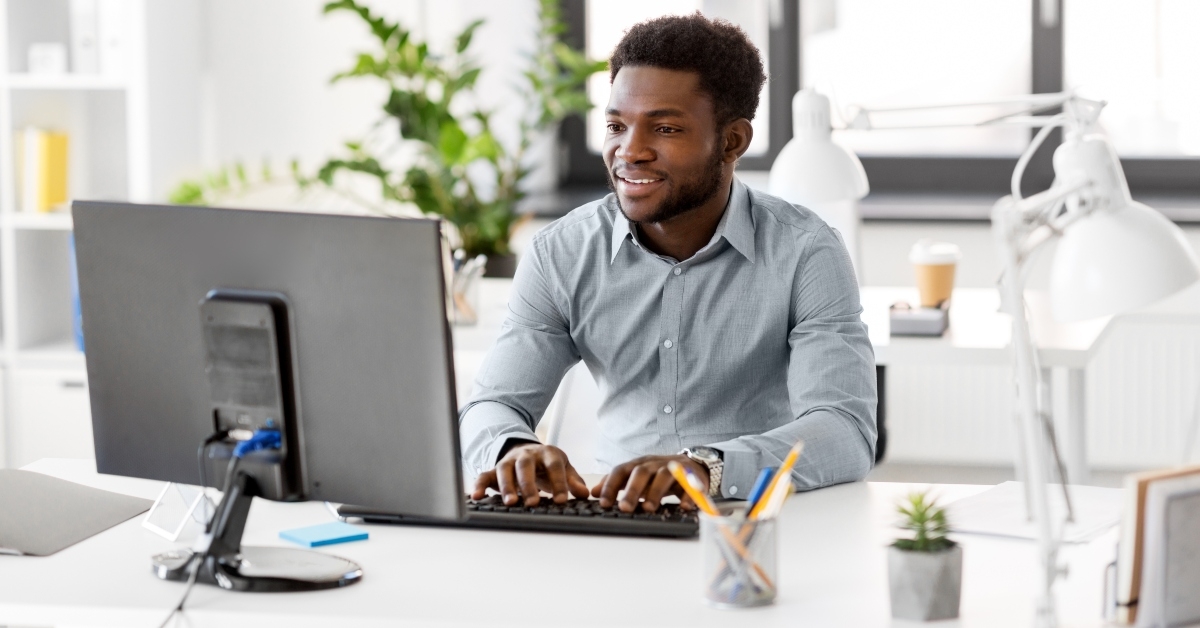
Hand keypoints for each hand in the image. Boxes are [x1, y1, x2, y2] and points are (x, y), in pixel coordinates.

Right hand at [471, 443, 589, 506]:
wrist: (529, 451)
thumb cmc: (548, 464)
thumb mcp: (564, 468)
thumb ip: (573, 481)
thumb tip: (584, 494)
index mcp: (547, 453)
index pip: (554, 465)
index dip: (558, 482)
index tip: (562, 500)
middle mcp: (526, 455)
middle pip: (525, 466)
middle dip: (528, 484)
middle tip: (533, 503)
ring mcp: (509, 461)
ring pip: (504, 470)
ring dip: (507, 486)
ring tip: (510, 503)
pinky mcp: (494, 470)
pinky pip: (484, 476)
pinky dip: (479, 485)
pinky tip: (477, 497)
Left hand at [590, 454, 708, 512]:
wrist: (692, 464)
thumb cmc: (658, 474)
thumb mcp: (636, 475)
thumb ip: (616, 483)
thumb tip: (594, 492)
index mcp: (638, 464)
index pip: (621, 471)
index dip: (611, 486)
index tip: (603, 503)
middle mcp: (654, 463)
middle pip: (641, 473)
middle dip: (632, 490)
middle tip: (625, 508)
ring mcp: (673, 468)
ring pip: (664, 476)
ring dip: (655, 492)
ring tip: (649, 509)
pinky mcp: (691, 476)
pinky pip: (690, 485)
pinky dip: (687, 495)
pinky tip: (683, 507)